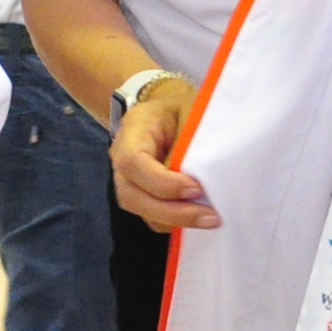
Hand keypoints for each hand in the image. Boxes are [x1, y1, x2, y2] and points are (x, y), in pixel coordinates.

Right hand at [109, 77, 214, 229]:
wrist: (167, 109)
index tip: (197, 188)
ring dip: (175, 221)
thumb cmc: (180, 107)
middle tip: (210, 216)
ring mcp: (129, 180)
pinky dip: (175, 223)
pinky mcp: (143, 194)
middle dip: (171, 212)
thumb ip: (191, 139)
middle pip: (132, 195)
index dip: (162, 182)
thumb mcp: (189, 111)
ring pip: (141, 211)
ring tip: (209, 220)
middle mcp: (121, 159)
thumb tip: (199, 176)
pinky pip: (152, 217)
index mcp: (132, 131)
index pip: (134, 163)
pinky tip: (200, 218)